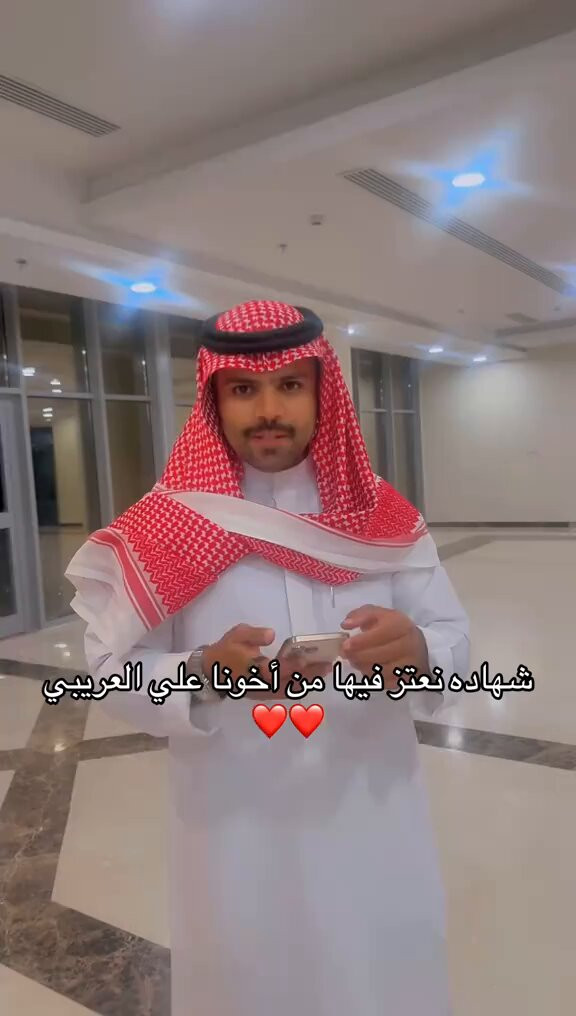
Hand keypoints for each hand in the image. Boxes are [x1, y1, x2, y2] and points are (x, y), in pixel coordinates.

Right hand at [199, 626, 326, 700]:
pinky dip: (300, 687)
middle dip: (310, 676)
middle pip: (290, 683)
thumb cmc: (226, 650)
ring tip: (324, 672)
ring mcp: (264, 692)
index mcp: (254, 669)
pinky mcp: (266, 695)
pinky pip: (286, 693)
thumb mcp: (236, 635)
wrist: (211, 671)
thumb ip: (254, 634)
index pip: (277, 669)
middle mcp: (262, 684)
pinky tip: (312, 679)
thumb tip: (271, 634)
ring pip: (290, 690)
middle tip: (328, 666)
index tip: (308, 659)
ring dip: (308, 682)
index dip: (293, 666)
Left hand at [340, 605, 428, 690]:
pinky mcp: (407, 679)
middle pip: (380, 655)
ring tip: (355, 661)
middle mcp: (409, 645)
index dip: (361, 641)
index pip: (381, 634)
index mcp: (401, 625)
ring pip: (380, 671)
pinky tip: (366, 669)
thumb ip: (360, 615)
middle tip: (346, 654)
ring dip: (362, 667)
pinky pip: (384, 682)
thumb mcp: (378, 614)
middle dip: (358, 656)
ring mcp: (410, 664)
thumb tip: (345, 624)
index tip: (345, 645)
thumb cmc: (393, 628)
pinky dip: (372, 677)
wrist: (417, 645)